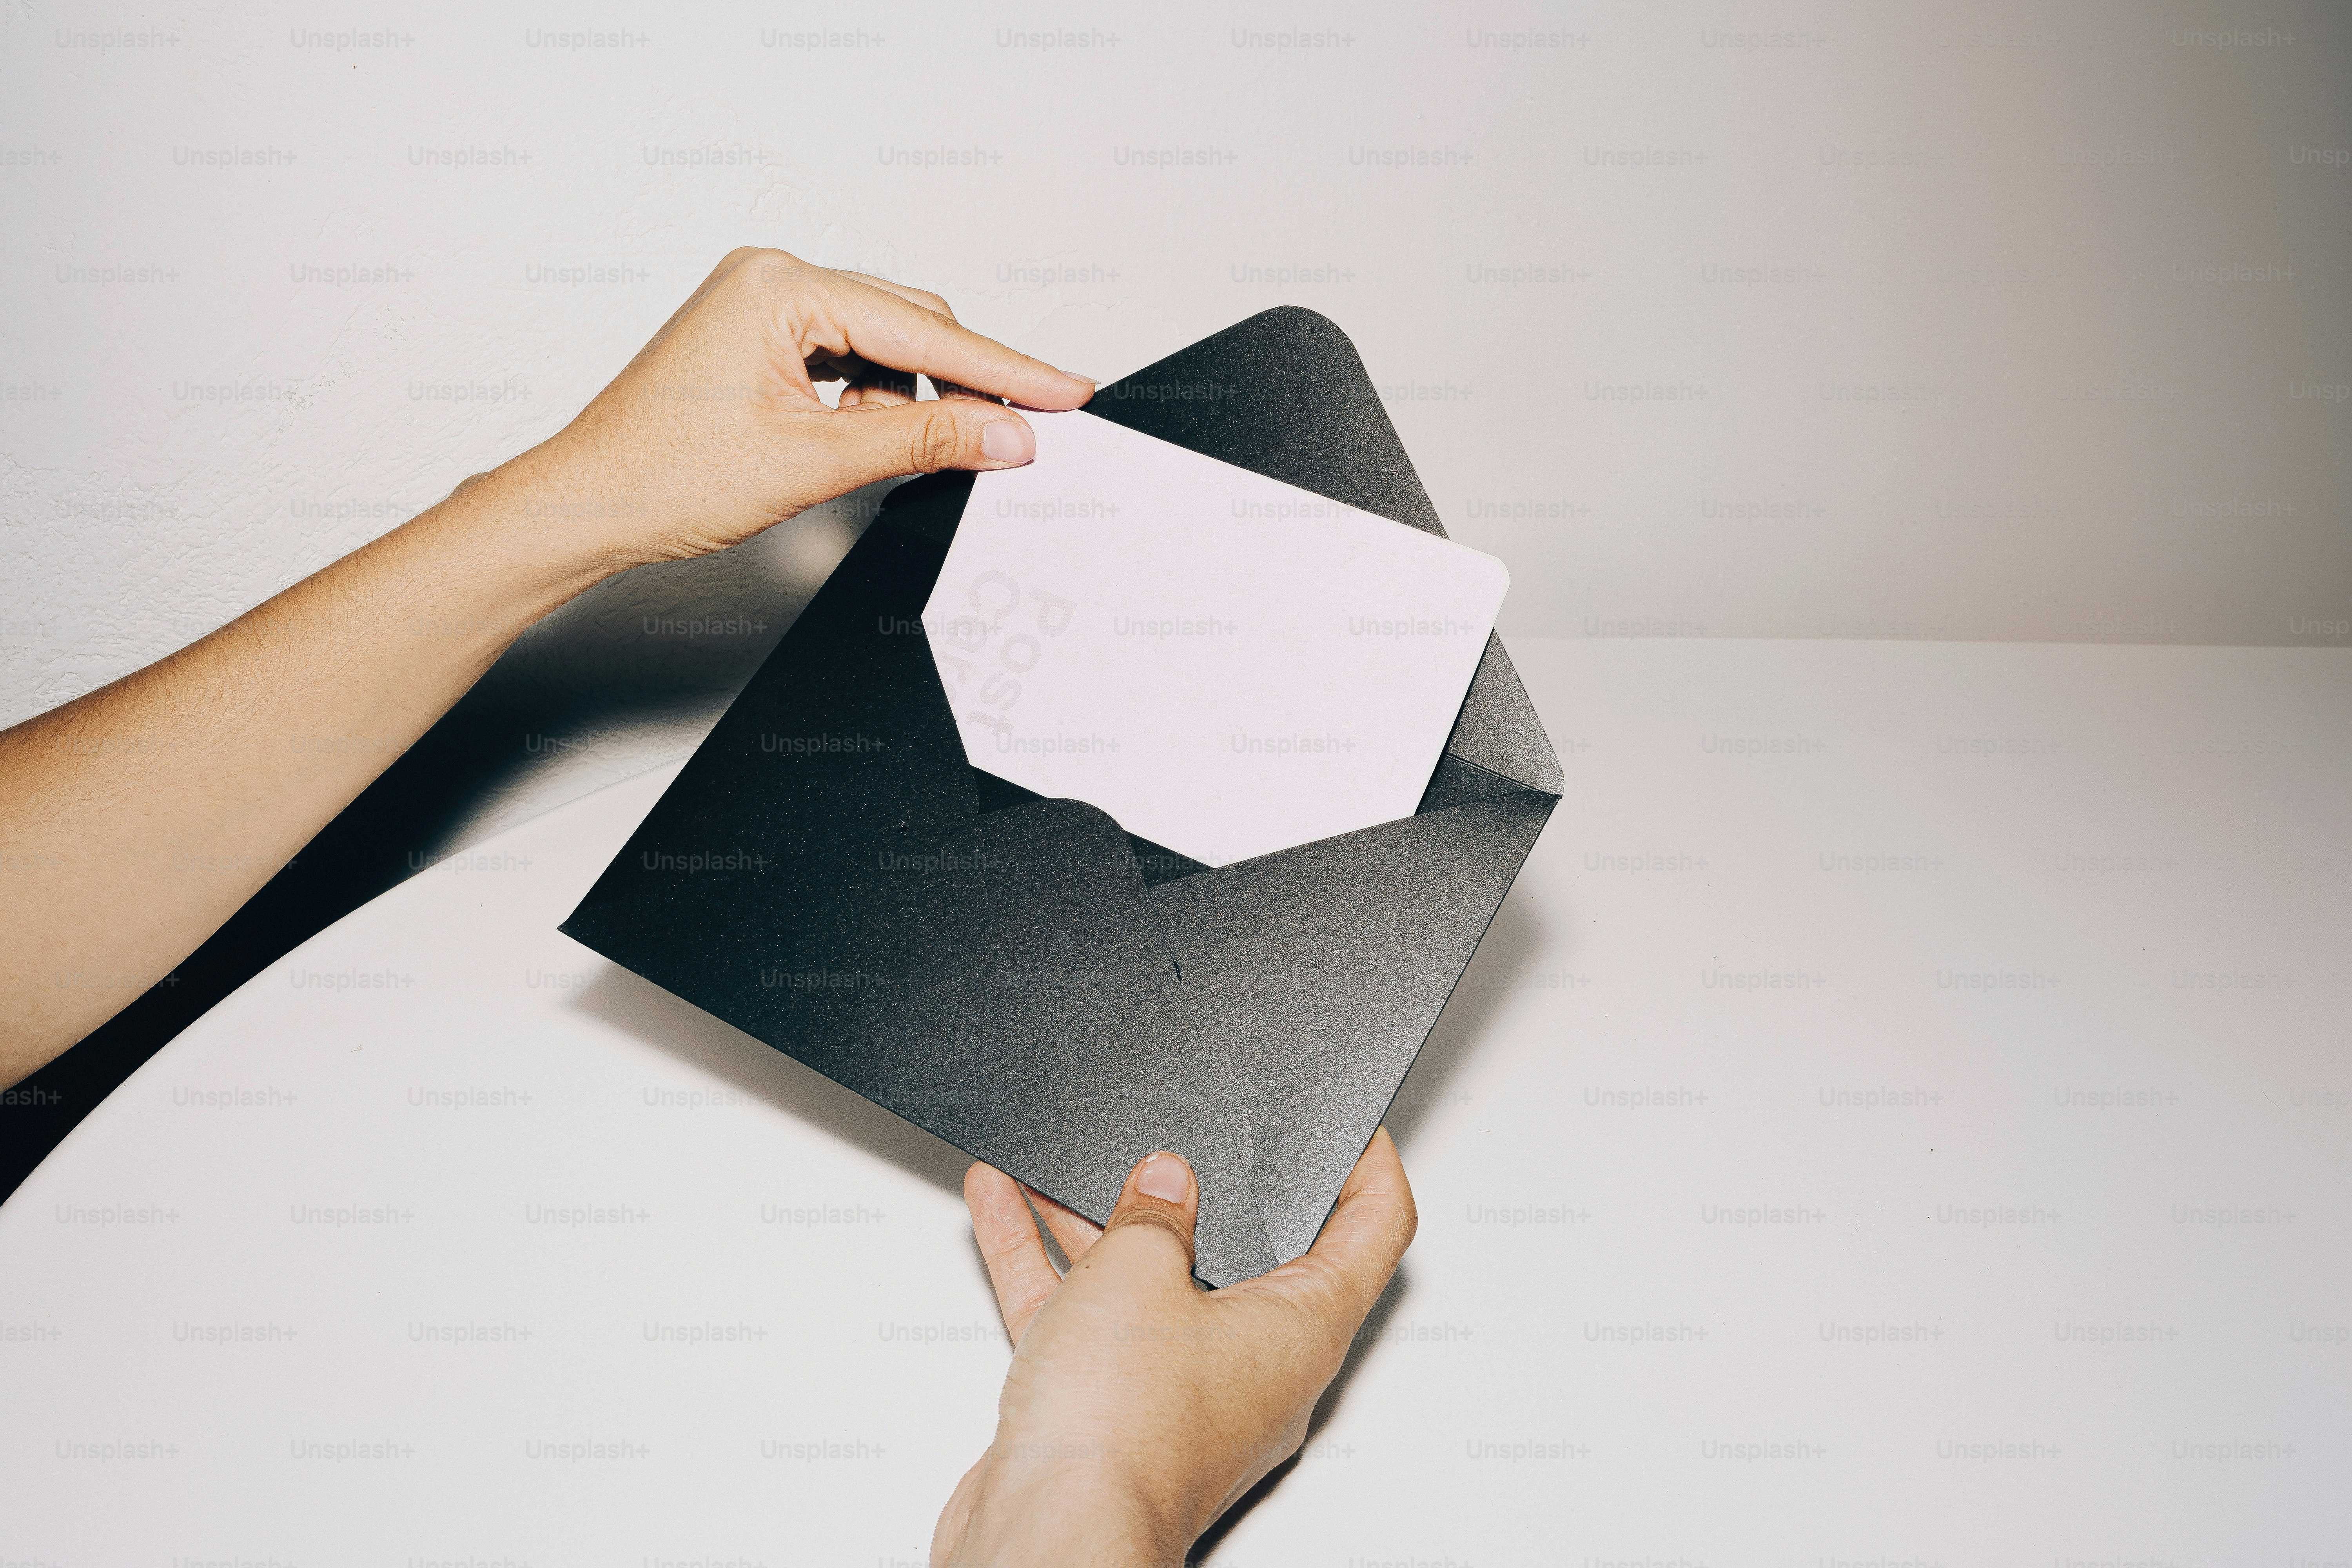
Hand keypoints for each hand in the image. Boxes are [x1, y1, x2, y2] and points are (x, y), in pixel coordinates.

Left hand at [516, 246, 1095, 573]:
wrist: (585, 507)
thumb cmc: (661, 478)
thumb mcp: (814, 460)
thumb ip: (923, 437)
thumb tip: (1006, 432)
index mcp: (778, 286)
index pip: (923, 328)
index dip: (1005, 367)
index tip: (1067, 388)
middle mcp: (770, 279)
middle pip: (909, 323)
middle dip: (958, 384)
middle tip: (1014, 434)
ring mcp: (761, 307)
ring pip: (881, 345)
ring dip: (902, 401)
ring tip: (871, 453)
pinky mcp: (758, 341)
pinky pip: (845, 361)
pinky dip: (868, 403)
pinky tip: (853, 440)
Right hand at [933, 1131, 1417, 1564]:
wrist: (1051, 1538)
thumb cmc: (1123, 1433)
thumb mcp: (1140, 1271)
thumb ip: (1155, 1210)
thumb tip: (1165, 1178)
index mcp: (1302, 1328)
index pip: (1372, 1230)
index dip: (1367, 1166)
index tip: (1348, 1126)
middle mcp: (1253, 1365)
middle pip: (1246, 1254)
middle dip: (1198, 1189)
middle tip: (1183, 1133)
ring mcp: (1179, 1392)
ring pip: (1147, 1282)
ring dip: (1099, 1219)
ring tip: (1061, 1158)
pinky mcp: (1108, 1410)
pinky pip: (1084, 1316)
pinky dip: (1047, 1262)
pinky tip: (1003, 1204)